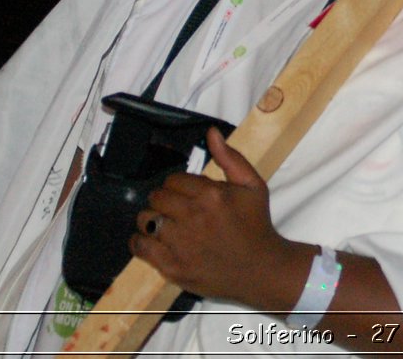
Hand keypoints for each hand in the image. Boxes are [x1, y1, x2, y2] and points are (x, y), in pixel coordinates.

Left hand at [131, 127, 305, 311]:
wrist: (262, 269)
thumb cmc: (257, 225)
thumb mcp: (253, 186)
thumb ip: (230, 158)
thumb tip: (211, 133)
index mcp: (212, 195)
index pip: (173, 180)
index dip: (177, 185)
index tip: (184, 193)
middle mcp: (194, 218)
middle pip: (157, 197)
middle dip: (163, 199)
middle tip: (174, 207)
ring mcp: (182, 244)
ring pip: (146, 219)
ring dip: (151, 218)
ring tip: (163, 223)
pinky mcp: (173, 267)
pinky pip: (141, 247)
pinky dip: (140, 241)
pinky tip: (150, 239)